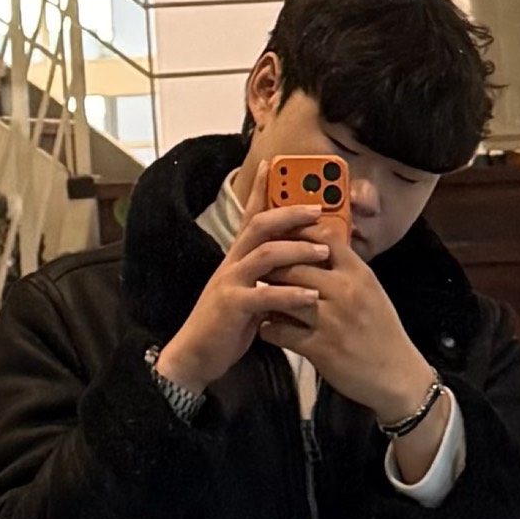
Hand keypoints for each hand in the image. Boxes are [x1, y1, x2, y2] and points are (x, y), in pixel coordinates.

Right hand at [157, 202, 336, 396]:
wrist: (195, 354)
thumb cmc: (226, 324)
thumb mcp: (247, 292)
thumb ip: (266, 275)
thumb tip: (293, 263)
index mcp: (237, 257)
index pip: (250, 215)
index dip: (259, 189)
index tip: (272, 165)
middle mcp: (232, 262)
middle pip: (260, 225)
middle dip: (289, 213)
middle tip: (317, 209)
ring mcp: (230, 282)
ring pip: (264, 254)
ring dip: (296, 249)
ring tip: (324, 252)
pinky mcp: (232, 306)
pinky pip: (264, 295)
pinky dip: (289, 294)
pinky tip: (311, 296)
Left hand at [267, 232, 436, 436]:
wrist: (396, 375)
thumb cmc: (381, 330)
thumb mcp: (370, 290)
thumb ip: (345, 269)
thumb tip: (315, 248)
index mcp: (359, 274)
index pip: (324, 238)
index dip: (298, 232)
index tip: (281, 234)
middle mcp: (345, 291)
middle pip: (295, 264)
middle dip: (273, 266)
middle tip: (259, 268)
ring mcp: (331, 320)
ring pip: (283, 296)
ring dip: (267, 296)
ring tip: (259, 297)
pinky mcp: (319, 348)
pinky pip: (280, 331)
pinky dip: (269, 328)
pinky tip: (267, 327)